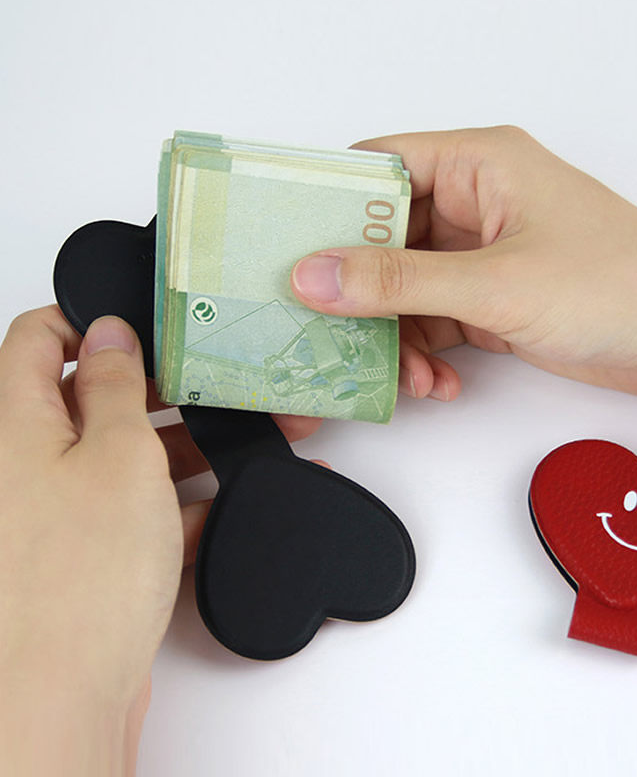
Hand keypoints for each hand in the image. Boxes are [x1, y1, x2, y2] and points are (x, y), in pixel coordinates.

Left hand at [0, 307, 319, 775]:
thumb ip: (115, 387)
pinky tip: (214, 511)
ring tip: (231, 448)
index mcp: (14, 423)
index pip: (38, 337)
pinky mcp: (82, 554)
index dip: (90, 321)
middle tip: (204, 387)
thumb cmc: (77, 579)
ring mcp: (53, 511)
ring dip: (172, 450)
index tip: (146, 331)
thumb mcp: (118, 454)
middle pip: (86, 398)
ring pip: (117, 457)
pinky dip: (169, 507)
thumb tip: (110, 337)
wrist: (62, 698)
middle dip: (152, 391)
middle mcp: (24, 463)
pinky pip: (129, 511)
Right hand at [291, 126, 636, 408]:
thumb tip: (315, 275)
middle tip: (327, 328)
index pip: (380, 167)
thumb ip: (399, 282)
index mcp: (480, 165)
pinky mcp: (496, 303)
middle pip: (385, 239)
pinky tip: (436, 383)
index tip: (288, 248)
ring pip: (407, 291)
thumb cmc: (622, 284)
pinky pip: (436, 323)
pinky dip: (427, 355)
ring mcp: (485, 257)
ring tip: (404, 375)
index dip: (329, 205)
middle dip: (360, 292)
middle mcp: (478, 205)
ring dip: (396, 336)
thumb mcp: (495, 283)